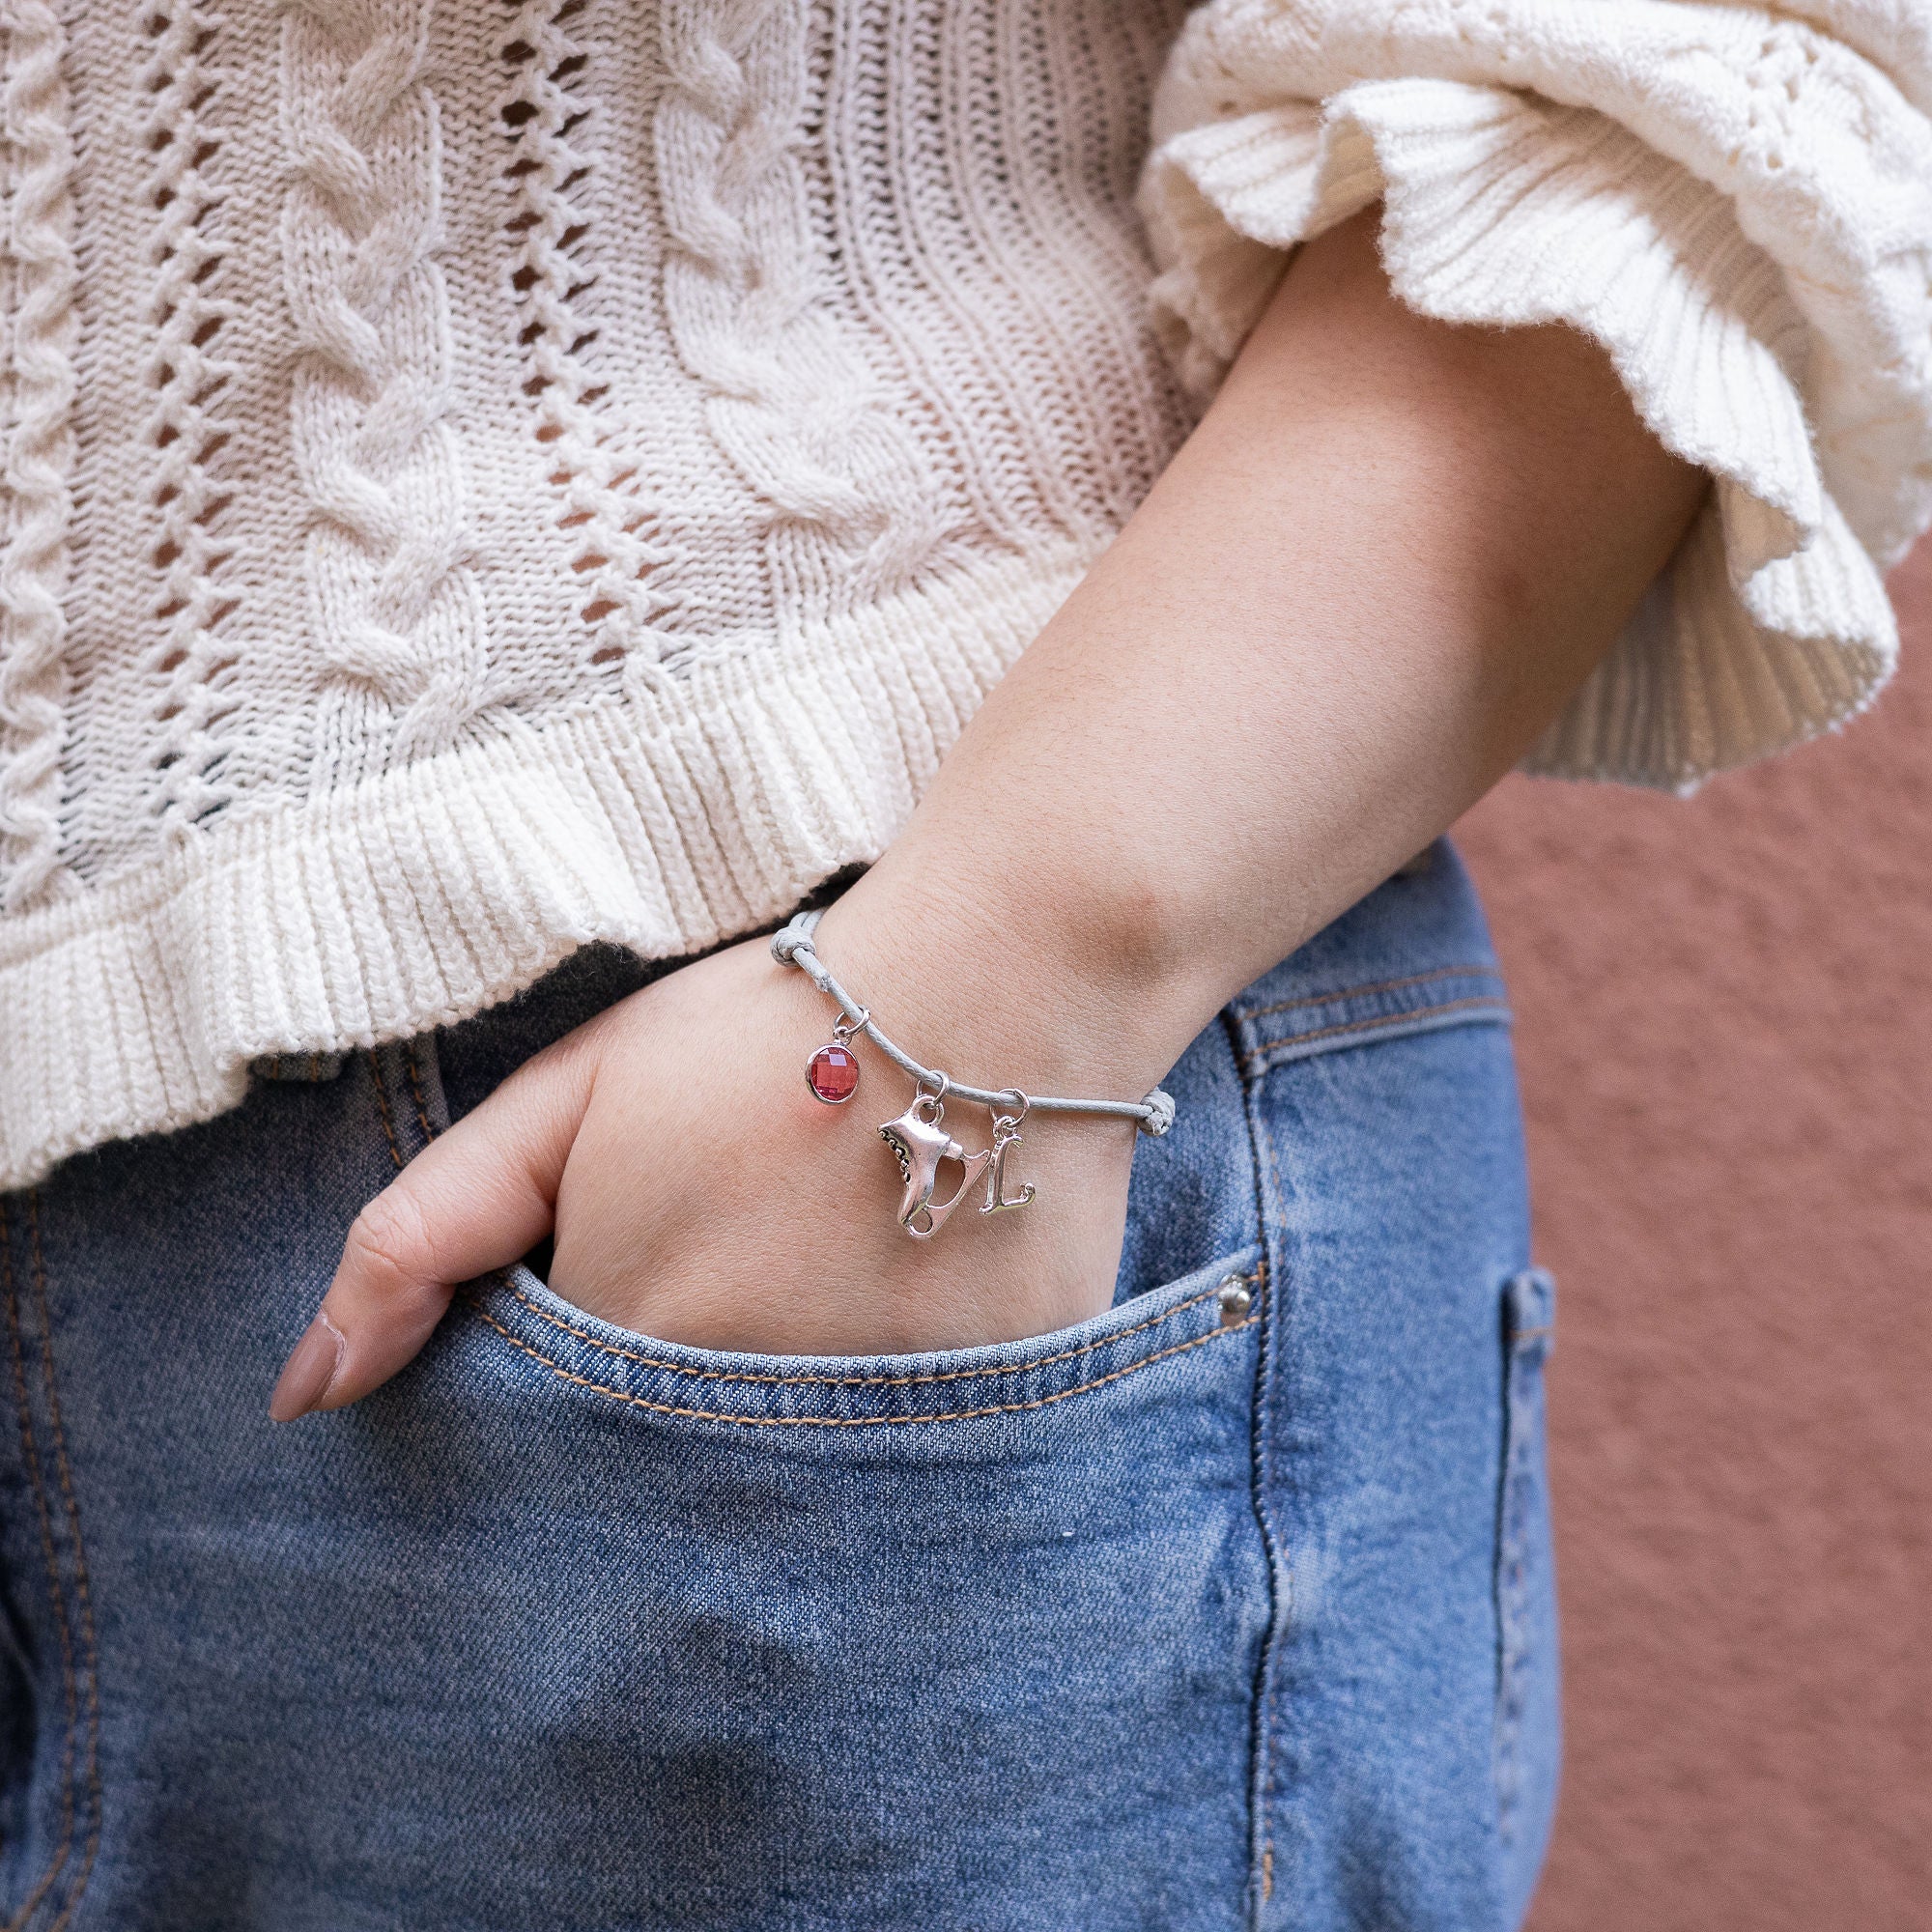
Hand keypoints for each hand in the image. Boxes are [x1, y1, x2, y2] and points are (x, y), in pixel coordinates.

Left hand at [268, 921, 1145, 1420]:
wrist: (996, 980)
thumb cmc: (768, 1025)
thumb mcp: (570, 1099)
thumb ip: (421, 1239)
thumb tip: (302, 1395)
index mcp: (631, 1340)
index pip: (559, 1438)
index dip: (598, 1347)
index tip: (656, 1261)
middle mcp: (754, 1415)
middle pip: (677, 1470)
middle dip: (692, 1383)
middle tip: (755, 1253)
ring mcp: (885, 1427)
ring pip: (801, 1472)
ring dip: (801, 1392)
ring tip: (840, 1261)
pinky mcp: (996, 1414)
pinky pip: (922, 1453)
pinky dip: (906, 1391)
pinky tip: (927, 1280)